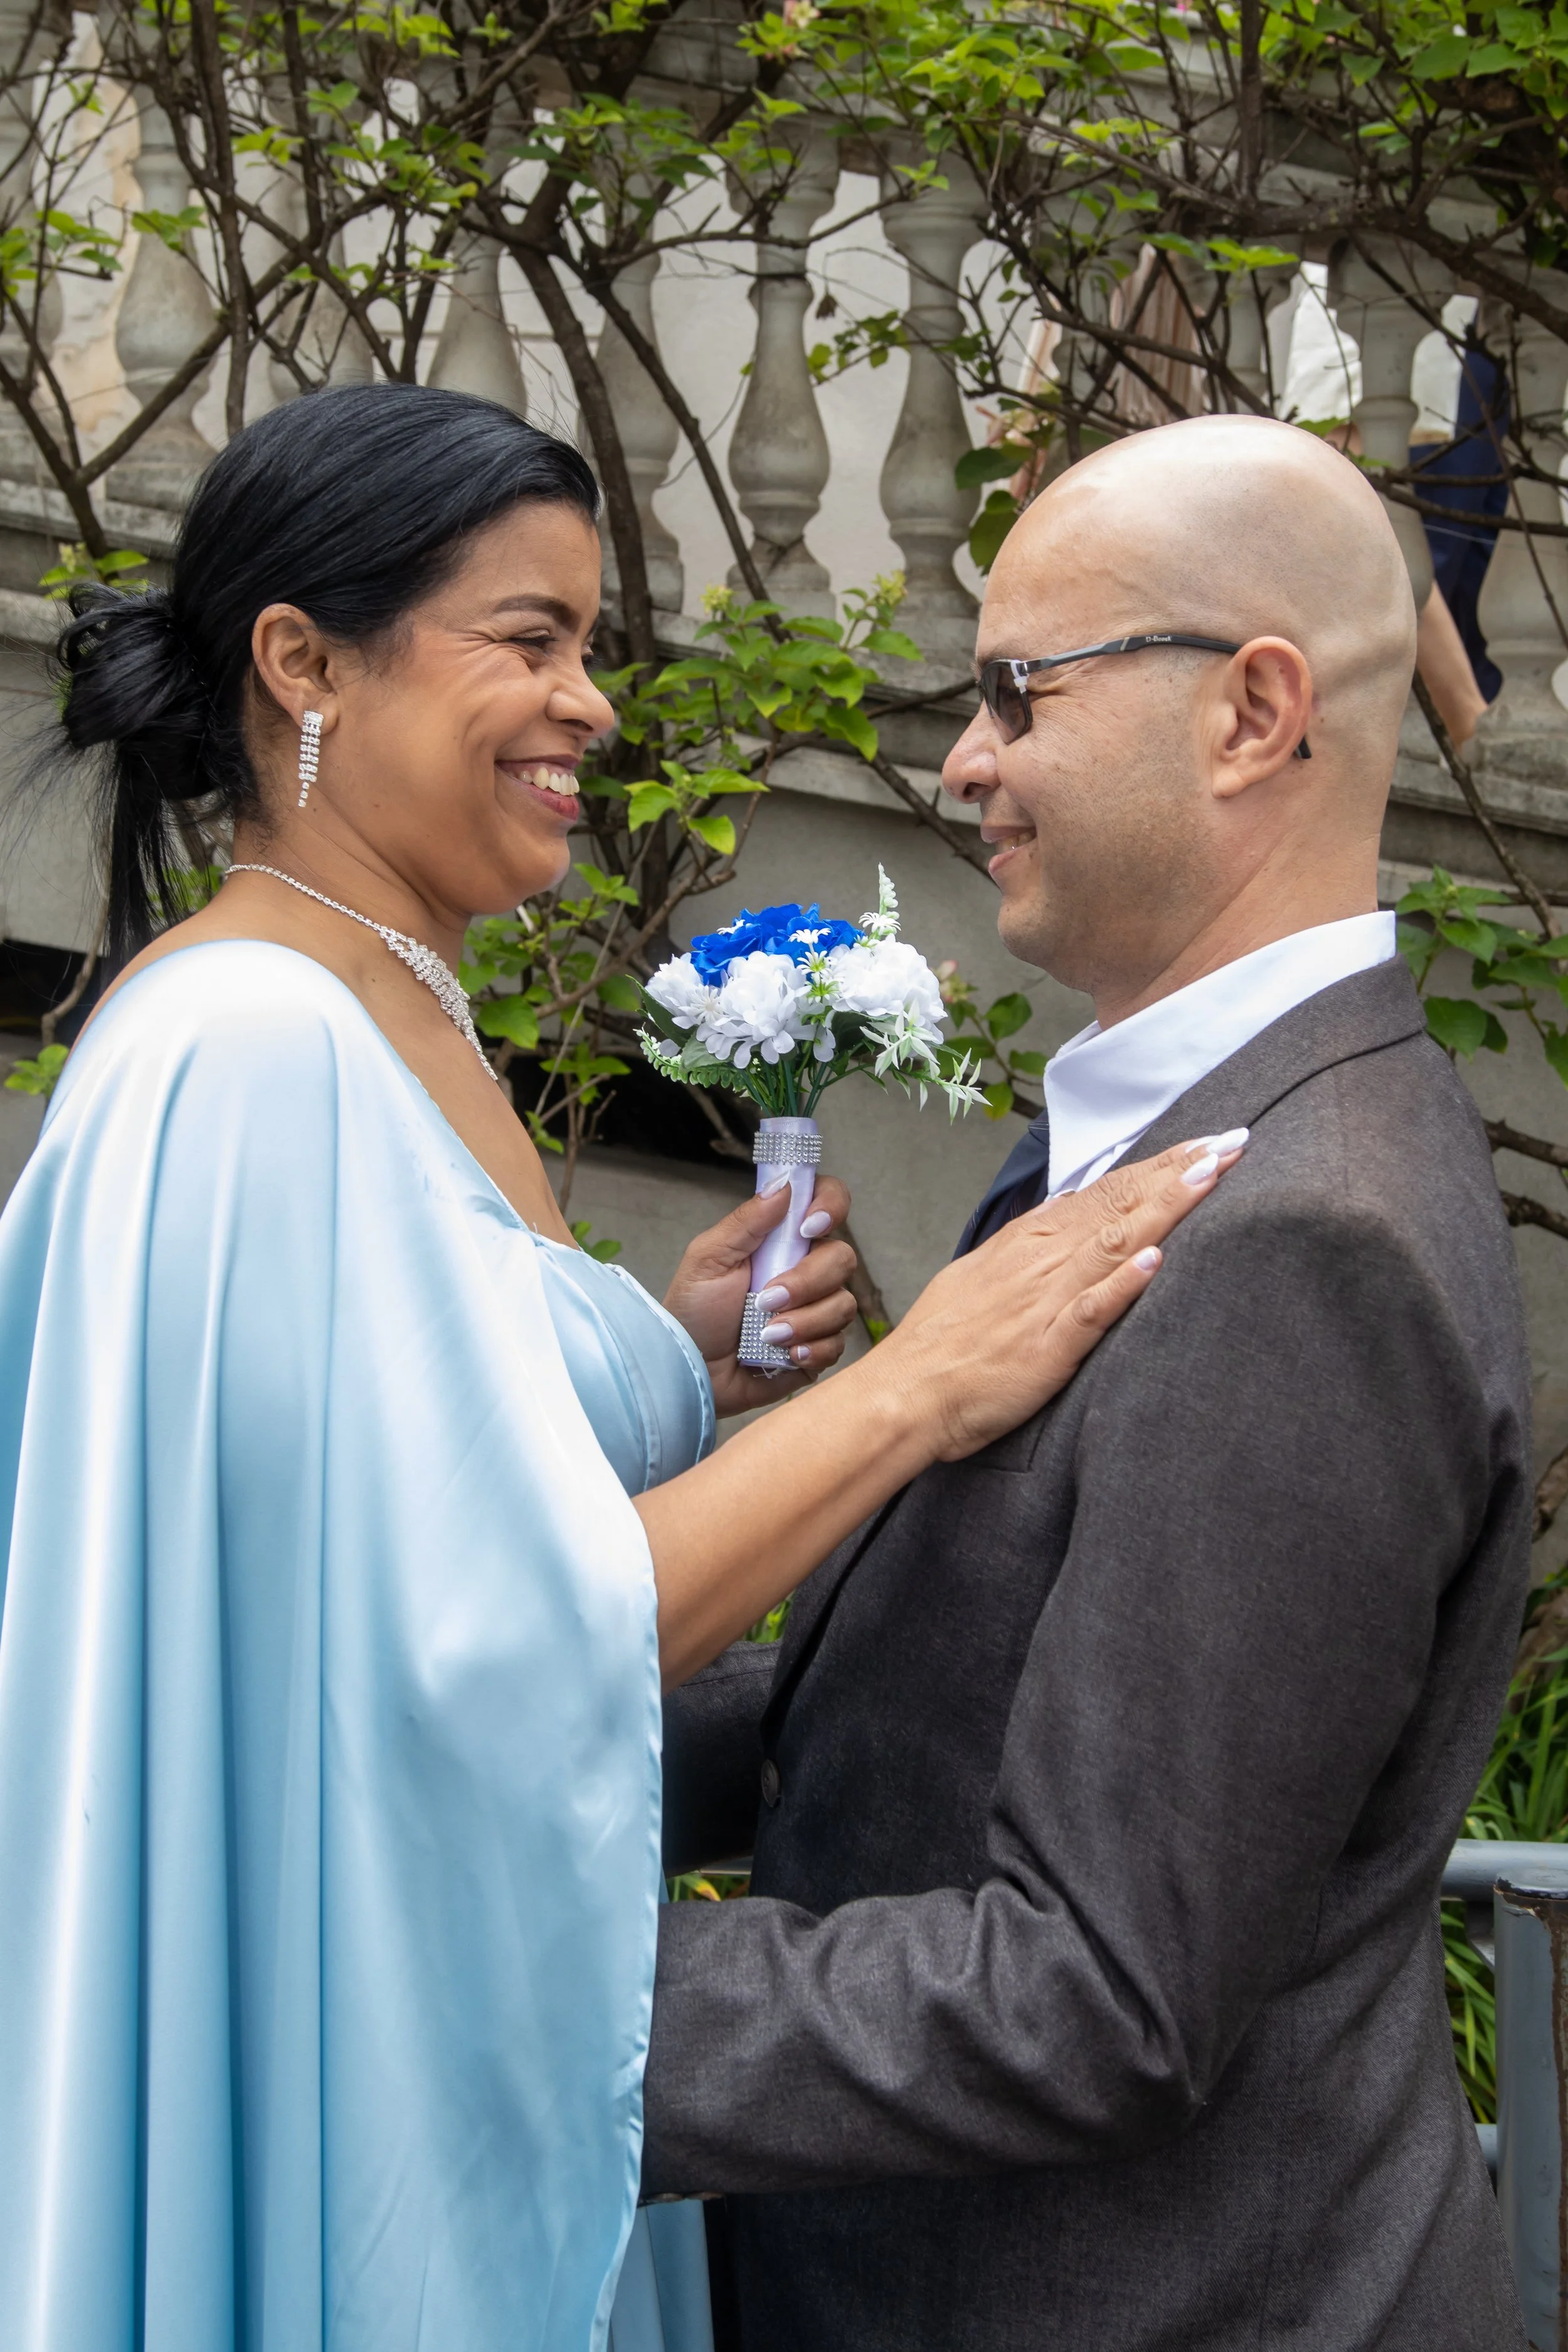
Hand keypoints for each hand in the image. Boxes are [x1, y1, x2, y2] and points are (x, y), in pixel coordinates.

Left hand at [663, 1174, 858, 1415]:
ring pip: (843, 1303)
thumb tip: (784, 1184)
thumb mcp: (708, 1259)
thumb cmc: (693, 1312)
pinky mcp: (820, 1347)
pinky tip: (784, 1354)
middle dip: (806, 1281)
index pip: (826, 1203)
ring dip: (803, 1321)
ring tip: (766, 1336)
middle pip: (842, 1257)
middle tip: (765, 1300)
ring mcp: (816, 1309)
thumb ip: (746, 1221)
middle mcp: (807, 1270)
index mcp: (782, 1240)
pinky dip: (811, 1348)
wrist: (691, 1370)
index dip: (830, 1206)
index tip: (808, 1226)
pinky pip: (838, 1343)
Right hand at [876, 1134, 1245, 1462]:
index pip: (1105, 1192)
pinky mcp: (1048, 1346)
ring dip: (1166, 1206)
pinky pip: (1092, 1309)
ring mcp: (1046, 1300)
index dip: (1158, 1167)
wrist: (906, 1393)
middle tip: (1232, 1140)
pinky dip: (1124, 1282)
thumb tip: (1067, 1216)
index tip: (1204, 1145)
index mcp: (1028, 1242)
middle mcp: (1041, 1261)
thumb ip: (1029, 1249)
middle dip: (1180, 1171)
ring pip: (1115, 1241)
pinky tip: (1157, 1257)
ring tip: (1212, 1175)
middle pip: (1121, 1204)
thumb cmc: (943, 1344)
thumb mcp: (983, 1276)